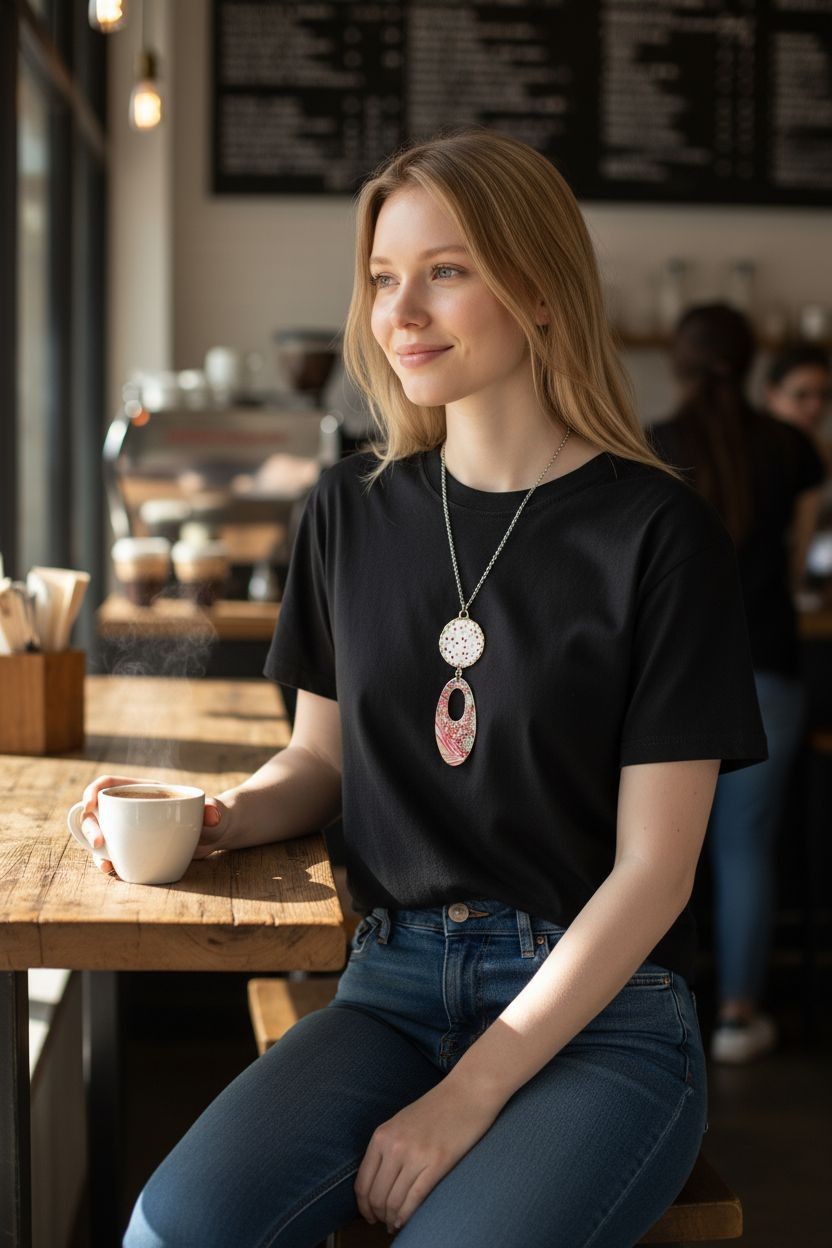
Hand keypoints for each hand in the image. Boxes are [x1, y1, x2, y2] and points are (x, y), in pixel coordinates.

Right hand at [79, 775, 230, 873]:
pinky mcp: (133, 849)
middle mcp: (130, 809)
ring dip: (95, 850)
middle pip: (97, 812)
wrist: (216, 835)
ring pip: (100, 836)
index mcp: (143, 791)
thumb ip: (213, 809)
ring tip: (106, 865)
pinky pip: (113, 854)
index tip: (90, 806)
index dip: (93, 791)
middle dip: (91, 827)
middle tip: (100, 843)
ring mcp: (129, 830)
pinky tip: (113, 871)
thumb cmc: (212, 815)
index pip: (109, 784)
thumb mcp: (214, 810)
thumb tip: (212, 814)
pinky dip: (108, 862)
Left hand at [354, 1080, 500, 1232]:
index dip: (363, 1206)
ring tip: (395, 1224)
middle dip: (378, 1215)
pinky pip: (415, 1199)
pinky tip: (406, 1221)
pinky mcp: (437, 1163)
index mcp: (382, 1135)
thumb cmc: (436, 1108)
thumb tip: (378, 1182)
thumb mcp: (401, 1123)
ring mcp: (415, 1155)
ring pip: (394, 1201)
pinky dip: (407, 1216)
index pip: (362, 1182)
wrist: (467, 1092)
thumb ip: (387, 1148)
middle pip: (376, 1196)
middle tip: (383, 1222)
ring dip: (392, 1218)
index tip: (369, 1215)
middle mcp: (394, 1146)